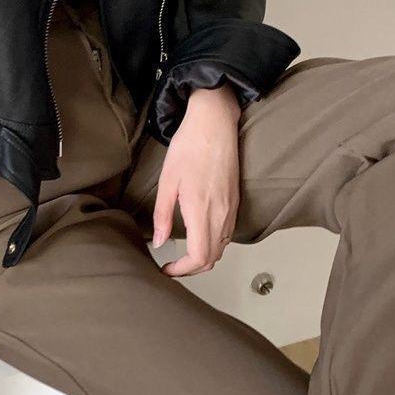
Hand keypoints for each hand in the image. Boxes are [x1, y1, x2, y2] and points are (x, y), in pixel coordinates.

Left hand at [153, 84, 240, 276]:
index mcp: (202, 210)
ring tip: (183, 254)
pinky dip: (214, 243)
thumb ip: (163, 215)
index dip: (183, 270)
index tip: (166, 269)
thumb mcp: (168, 180)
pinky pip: (227, 233)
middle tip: (172, 266)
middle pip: (213, 258)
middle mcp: (221, 214)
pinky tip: (199, 234)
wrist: (215, 123)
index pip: (200, 257)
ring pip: (222, 247)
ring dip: (204, 257)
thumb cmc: (190, 146)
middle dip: (192, 269)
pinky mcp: (235, 201)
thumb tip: (159, 241)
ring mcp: (231, 208)